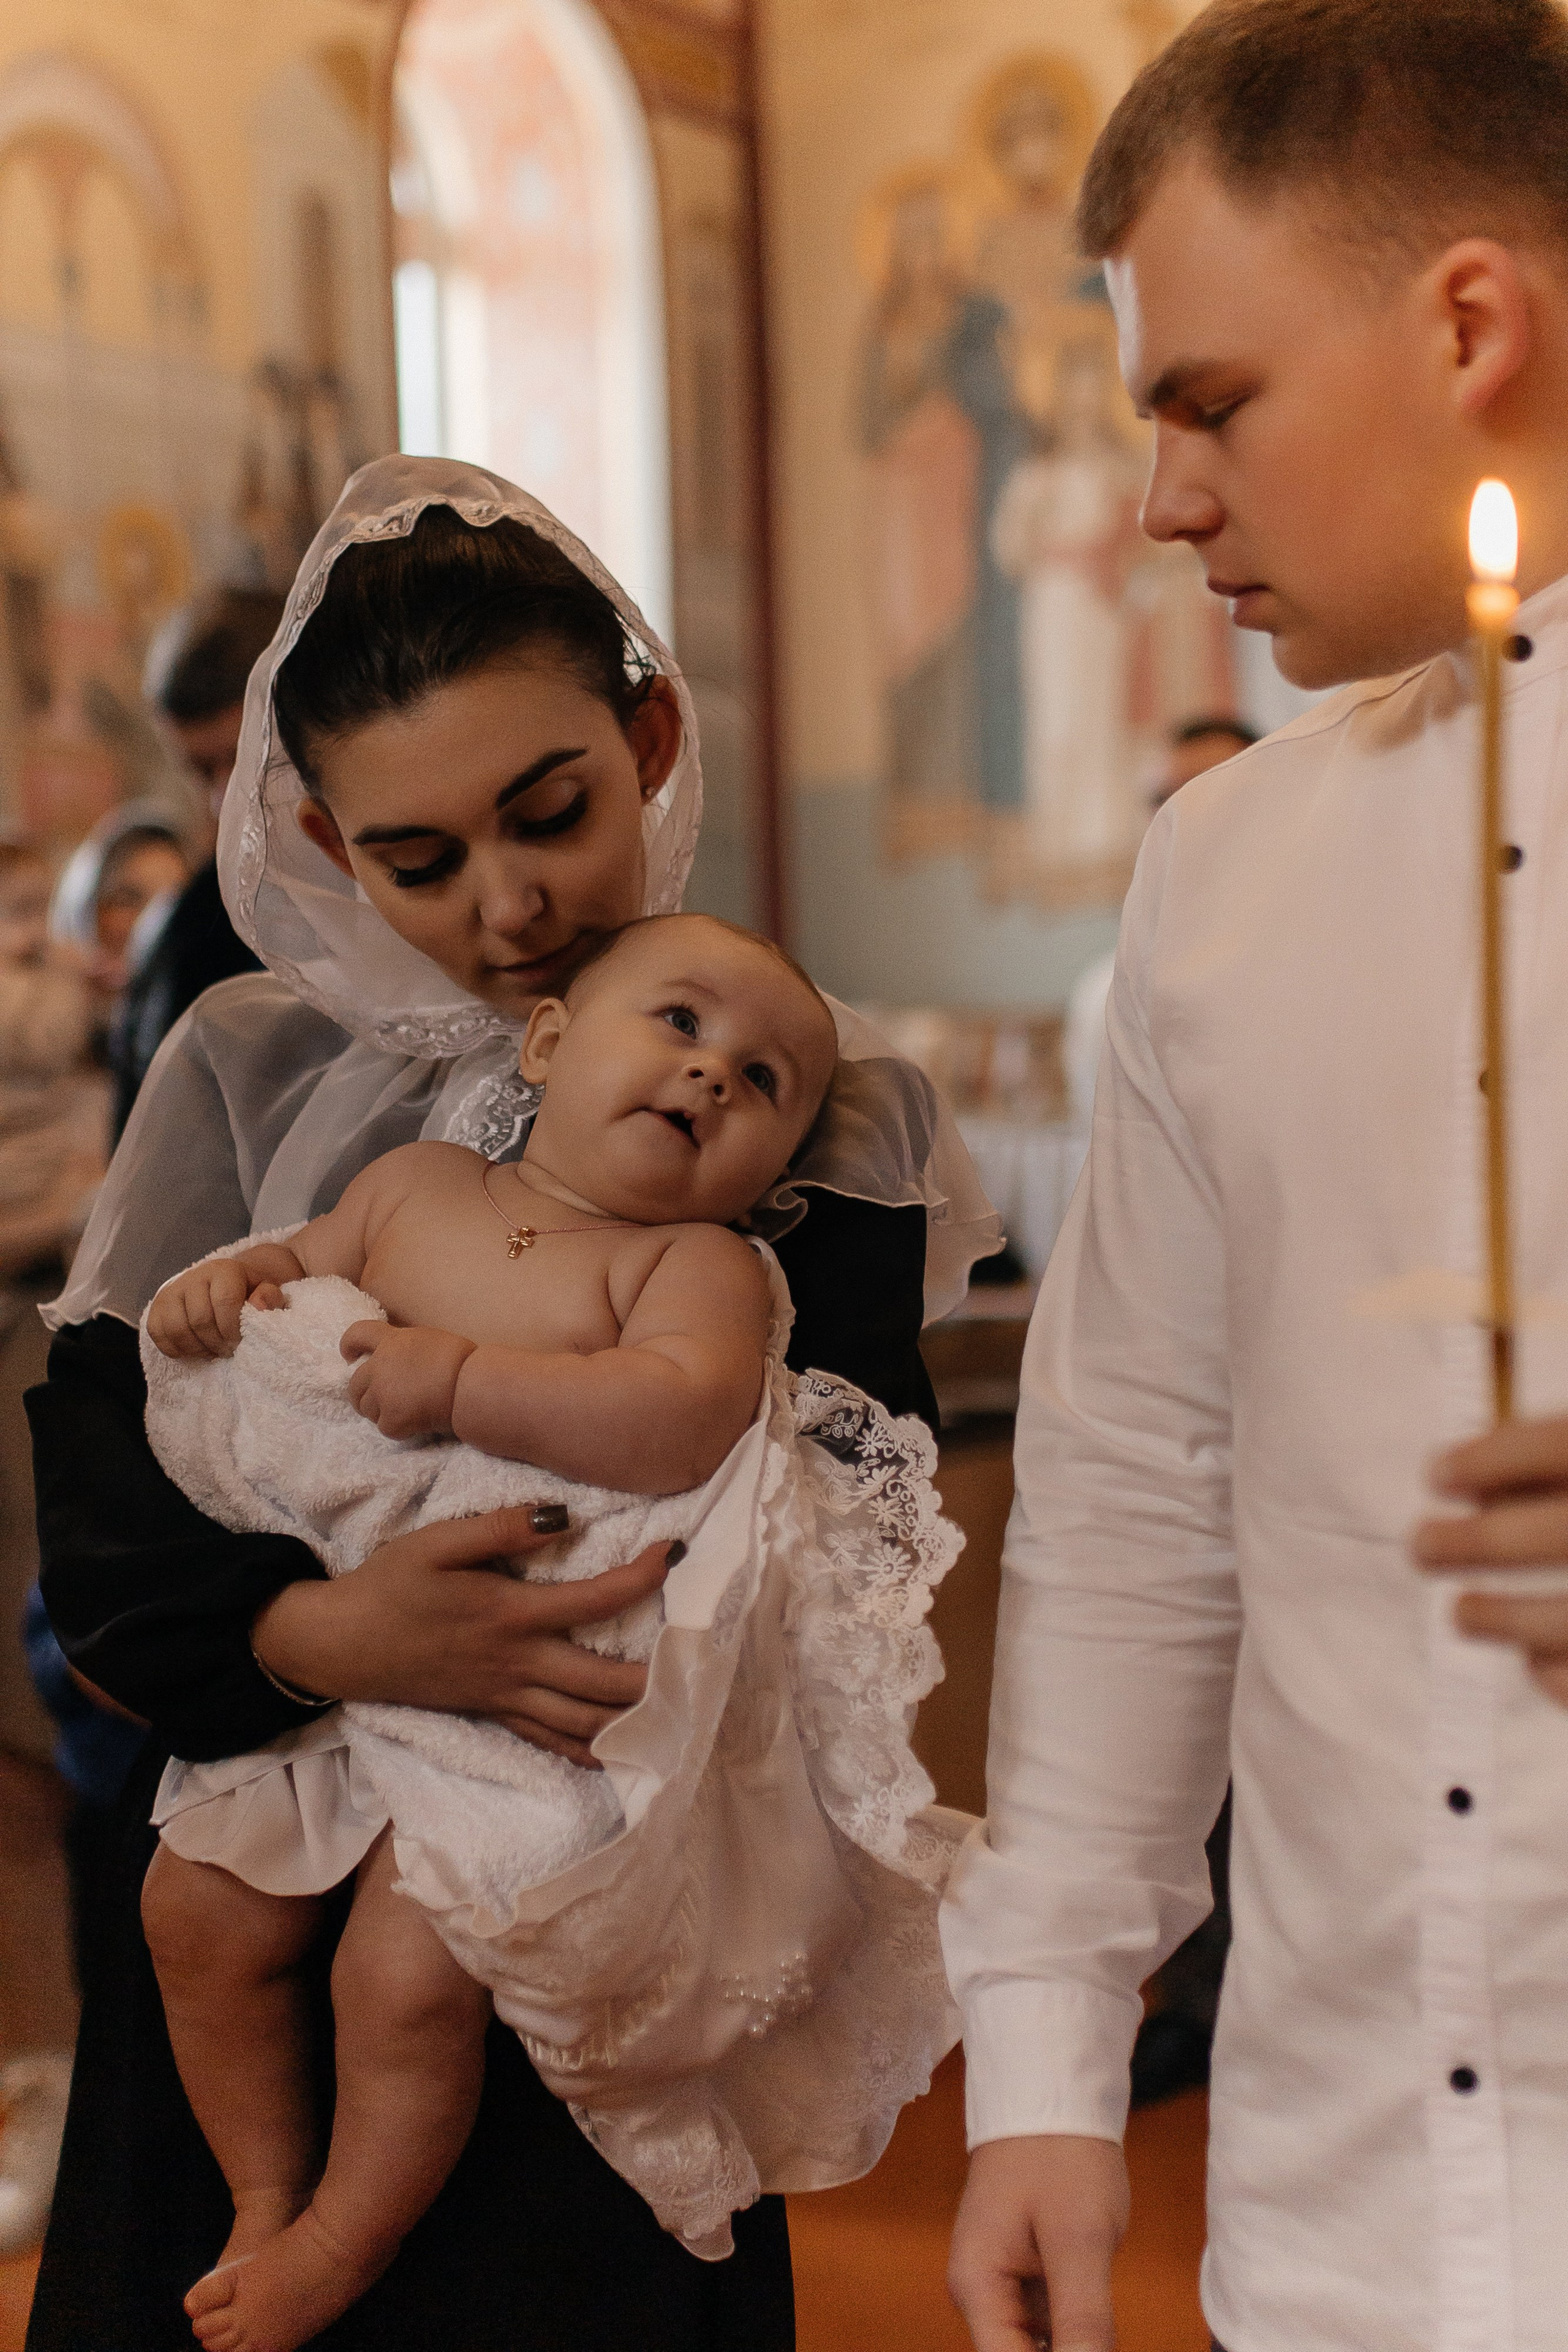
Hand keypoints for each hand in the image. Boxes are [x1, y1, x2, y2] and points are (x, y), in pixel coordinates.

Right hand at [147, 1259, 289, 1358]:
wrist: (224, 1283)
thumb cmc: (248, 1291)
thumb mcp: (266, 1291)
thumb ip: (269, 1297)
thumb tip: (259, 1306)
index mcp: (223, 1269)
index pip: (225, 1302)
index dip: (233, 1329)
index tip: (240, 1342)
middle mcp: (194, 1276)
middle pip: (200, 1320)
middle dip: (216, 1343)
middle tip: (227, 1350)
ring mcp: (172, 1290)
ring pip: (177, 1328)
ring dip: (197, 1348)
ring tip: (212, 1351)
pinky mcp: (156, 1306)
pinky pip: (157, 1333)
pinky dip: (176, 1348)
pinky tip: (195, 1349)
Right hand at [252, 1510, 676, 1766]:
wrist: (340, 1644)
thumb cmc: (390, 1585)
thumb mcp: (437, 1542)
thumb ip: (501, 1528)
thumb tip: (565, 1516)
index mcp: (510, 1616)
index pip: (596, 1602)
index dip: (644, 1578)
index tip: (676, 1552)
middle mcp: (517, 1664)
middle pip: (604, 1683)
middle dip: (658, 1674)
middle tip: (701, 1653)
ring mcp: (506, 1696)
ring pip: (584, 1723)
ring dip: (633, 1721)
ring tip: (677, 1707)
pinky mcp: (493, 1713)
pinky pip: (551, 1742)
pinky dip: (590, 1749)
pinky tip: (620, 1750)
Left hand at [342, 1320, 474, 1440]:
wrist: (471, 1385)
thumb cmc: (462, 1361)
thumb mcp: (429, 1340)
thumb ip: (405, 1349)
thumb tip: (398, 1361)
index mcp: (392, 1342)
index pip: (357, 1334)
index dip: (348, 1344)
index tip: (348, 1356)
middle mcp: (380, 1366)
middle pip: (355, 1384)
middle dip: (362, 1393)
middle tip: (379, 1401)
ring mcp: (383, 1394)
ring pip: (366, 1408)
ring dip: (380, 1412)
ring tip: (404, 1412)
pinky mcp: (392, 1419)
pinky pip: (385, 1427)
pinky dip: (398, 1429)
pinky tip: (416, 1424)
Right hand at [948, 2135, 1127, 2351]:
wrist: (1053, 2089)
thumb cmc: (1061, 2153)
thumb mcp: (1080, 2239)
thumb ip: (1082, 2319)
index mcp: (977, 2286)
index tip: (1094, 2350)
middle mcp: (979, 2290)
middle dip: (1068, 2351)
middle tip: (1099, 2311)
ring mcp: (1000, 2278)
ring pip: (1039, 2342)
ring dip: (1075, 2341)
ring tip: (1097, 2291)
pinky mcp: (1023, 2267)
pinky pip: (1049, 2317)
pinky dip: (1077, 2322)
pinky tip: (1099, 2303)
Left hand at [1414, 1414, 1567, 1704]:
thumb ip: (1562, 1461)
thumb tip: (1475, 1477)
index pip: (1560, 1446)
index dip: (1493, 1457)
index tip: (1438, 1473)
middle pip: (1553, 1534)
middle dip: (1474, 1543)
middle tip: (1422, 1546)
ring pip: (1566, 1617)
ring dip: (1500, 1617)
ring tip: (1463, 1612)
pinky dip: (1555, 1674)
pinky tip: (1536, 1660)